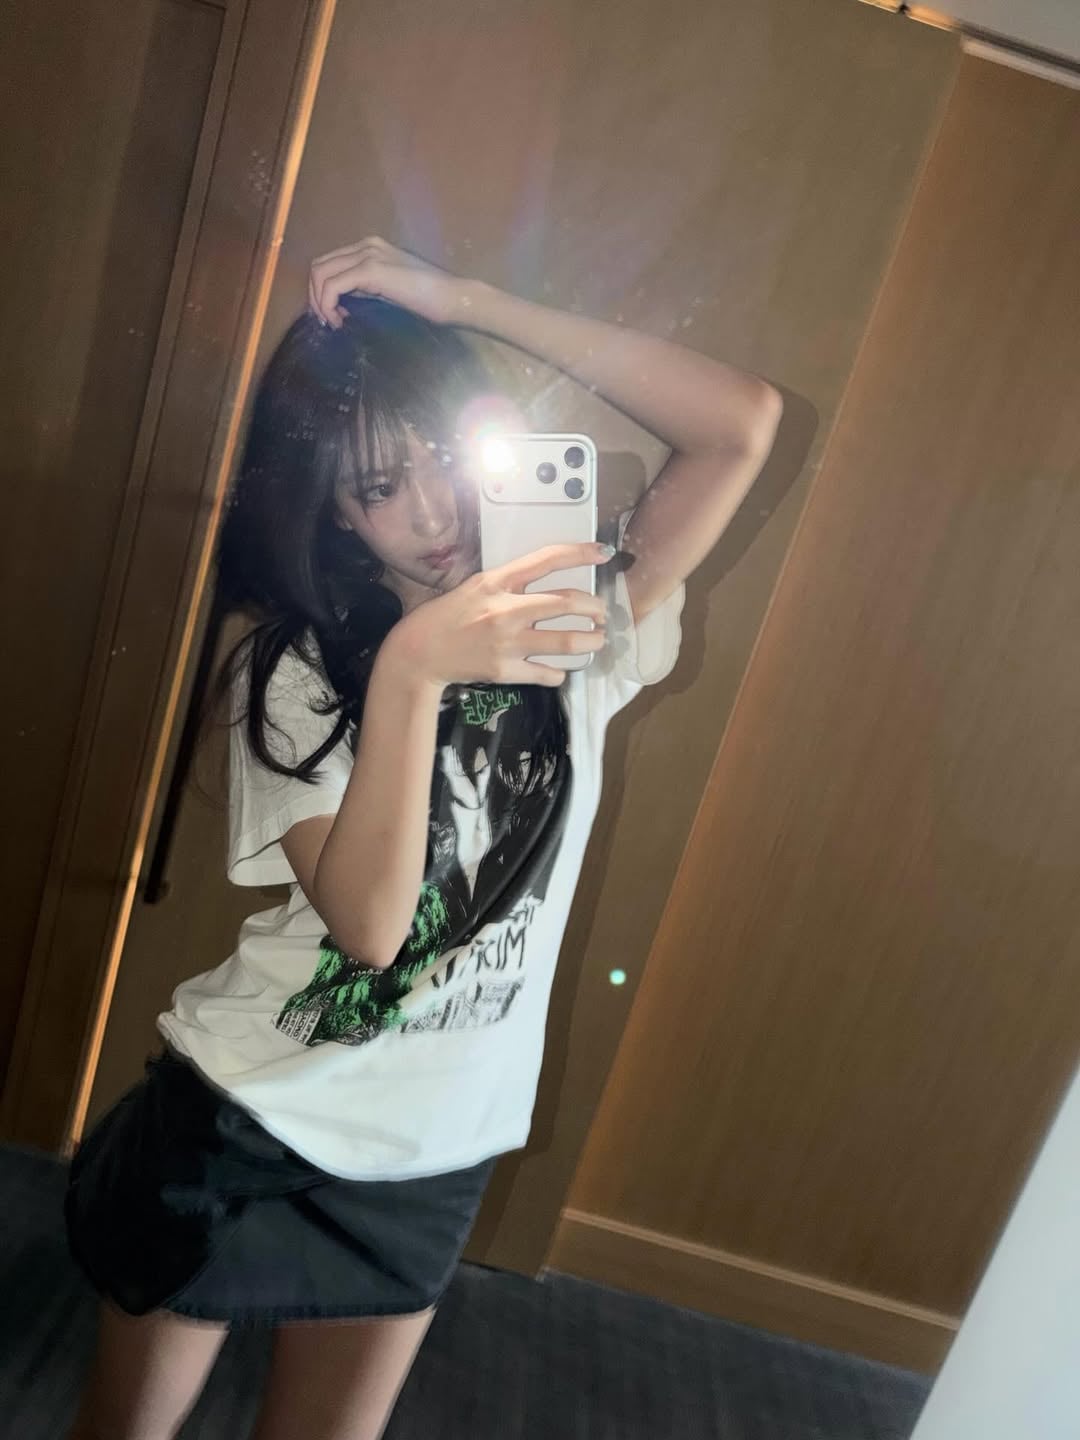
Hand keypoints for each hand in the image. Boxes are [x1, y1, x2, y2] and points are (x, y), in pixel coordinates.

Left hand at [309, 236, 474, 329]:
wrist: (451, 297)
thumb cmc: (428, 300)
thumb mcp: (389, 290)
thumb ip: (366, 288)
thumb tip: (343, 301)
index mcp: (370, 247)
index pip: (330, 263)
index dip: (322, 291)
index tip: (333, 315)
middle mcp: (366, 245)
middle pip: (319, 265)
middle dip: (315, 296)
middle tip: (328, 321)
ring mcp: (368, 254)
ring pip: (320, 273)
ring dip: (319, 302)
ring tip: (334, 322)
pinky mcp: (370, 269)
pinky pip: (332, 286)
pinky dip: (328, 305)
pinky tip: (340, 321)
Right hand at [384, 542, 613, 688]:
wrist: (420, 652)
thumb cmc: (449, 615)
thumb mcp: (478, 586)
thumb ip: (511, 583)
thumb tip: (549, 581)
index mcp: (498, 581)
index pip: (546, 560)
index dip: (580, 553)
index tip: (602, 553)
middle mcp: (506, 609)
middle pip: (567, 603)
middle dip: (594, 608)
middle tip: (601, 614)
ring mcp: (507, 642)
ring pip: (566, 642)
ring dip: (590, 642)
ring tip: (596, 640)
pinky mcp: (505, 671)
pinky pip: (547, 673)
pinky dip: (559, 673)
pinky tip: (559, 670)